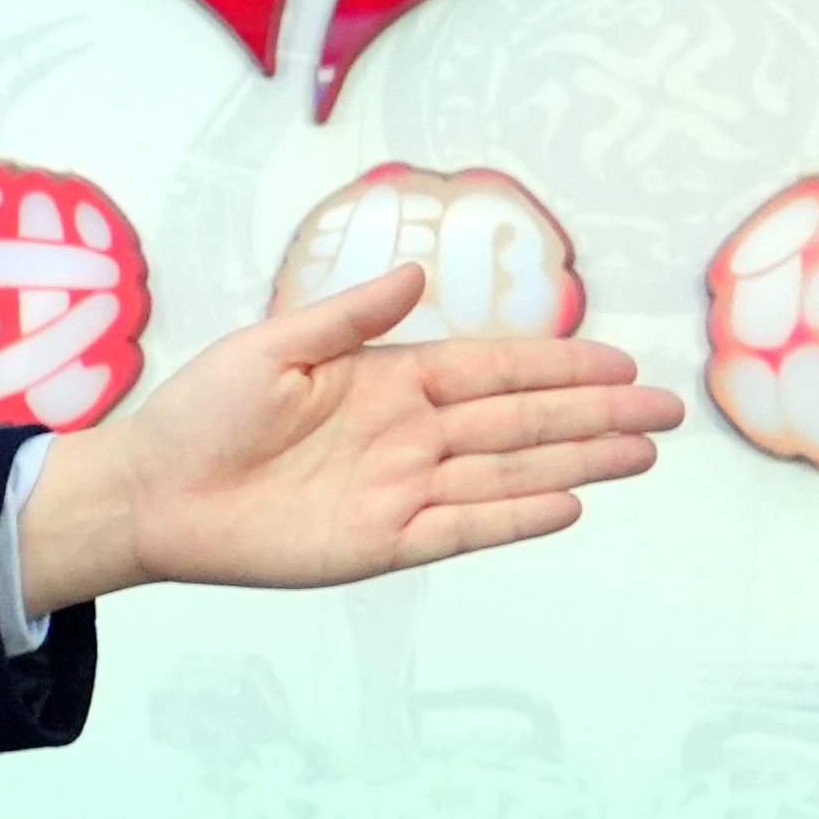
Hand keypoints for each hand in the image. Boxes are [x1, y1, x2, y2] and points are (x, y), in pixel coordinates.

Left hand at [15, 260, 681, 611]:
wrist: (149, 492)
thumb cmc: (200, 412)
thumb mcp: (273, 346)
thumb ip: (348, 316)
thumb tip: (416, 274)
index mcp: (389, 381)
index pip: (494, 370)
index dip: (558, 365)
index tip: (622, 360)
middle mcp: (408, 435)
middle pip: (521, 423)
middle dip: (595, 414)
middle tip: (668, 410)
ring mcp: (400, 490)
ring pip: (508, 476)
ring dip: (577, 464)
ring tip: (644, 454)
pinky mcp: (380, 543)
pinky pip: (462, 529)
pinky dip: (514, 519)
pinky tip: (571, 504)